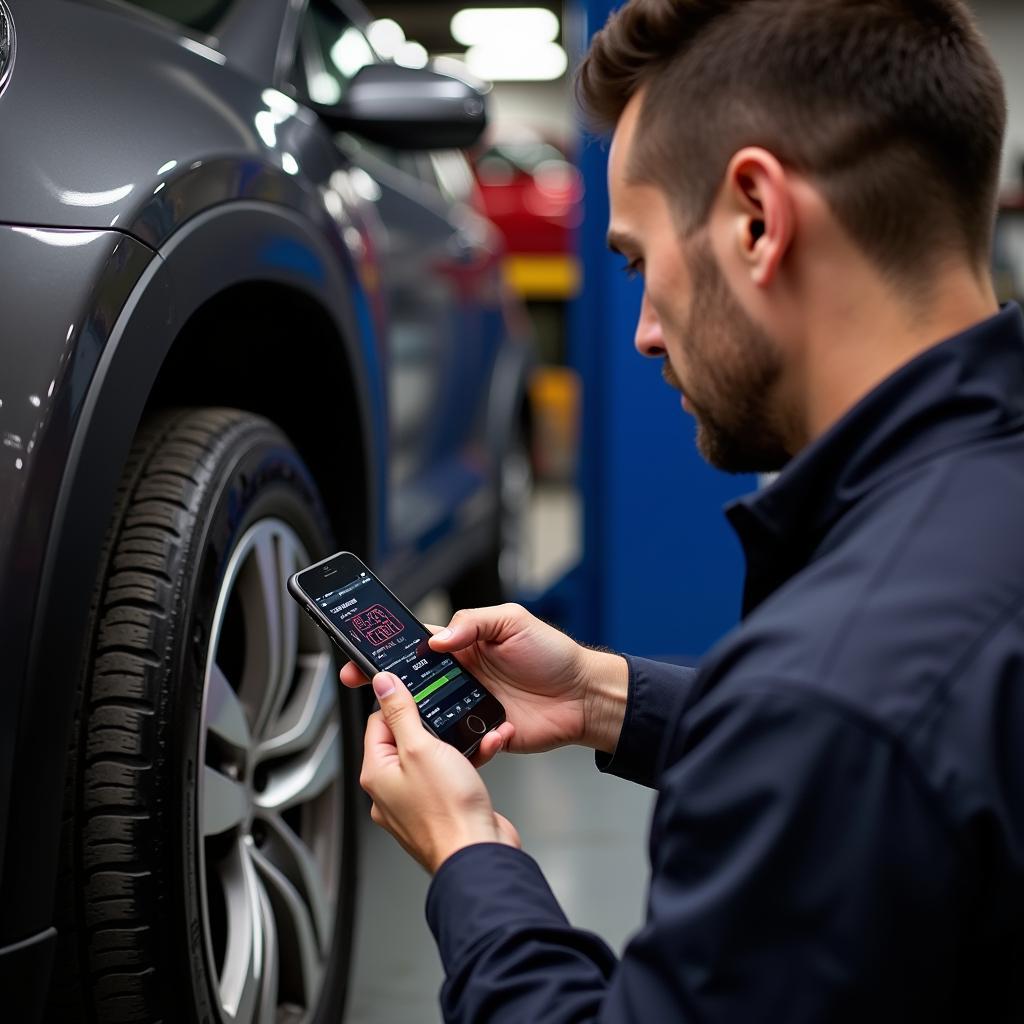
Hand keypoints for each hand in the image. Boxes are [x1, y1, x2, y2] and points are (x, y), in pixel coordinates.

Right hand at [339, 603, 628, 764]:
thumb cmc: (553, 654)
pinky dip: (458, 740)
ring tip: (409, 717)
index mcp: (464, 645)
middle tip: (362, 684)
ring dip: (417, 716)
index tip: (363, 653)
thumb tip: (438, 640)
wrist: (584, 696)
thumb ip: (474, 622)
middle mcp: (462, 675)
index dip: (388, 649)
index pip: (417, 645)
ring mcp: (470, 705)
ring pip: (429, 713)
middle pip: (413, 681)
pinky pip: (459, 739)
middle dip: (384, 684)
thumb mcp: (513, 621)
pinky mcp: (482, 732)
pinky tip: (469, 732)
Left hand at [360, 671, 520, 872]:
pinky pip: (450, 775)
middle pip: (405, 738)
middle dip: (434, 723)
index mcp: (376, 774)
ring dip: (456, 742)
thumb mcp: (421, 748)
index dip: (399, 703)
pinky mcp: (442, 808)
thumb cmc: (448, 812)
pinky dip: (467, 761)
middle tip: (450, 712)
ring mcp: (416, 801)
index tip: (418, 691)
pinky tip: (484, 752)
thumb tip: (382, 685)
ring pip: (432, 756)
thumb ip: (401, 713)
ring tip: (475, 734)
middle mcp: (391, 790)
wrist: (480, 854)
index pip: (377, 722)